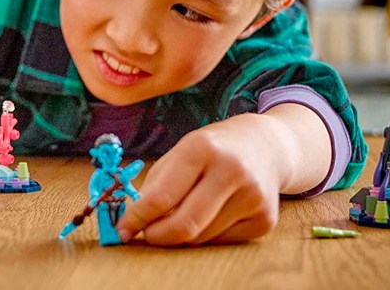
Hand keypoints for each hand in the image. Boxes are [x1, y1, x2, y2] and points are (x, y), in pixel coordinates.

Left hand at [116, 113, 289, 245]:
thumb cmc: (211, 151)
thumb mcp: (179, 153)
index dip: (138, 218)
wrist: (265, 147)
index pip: (162, 197)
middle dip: (157, 236)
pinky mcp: (266, 219)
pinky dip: (206, 234)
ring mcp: (253, 196)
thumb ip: (156, 187)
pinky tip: (211, 215)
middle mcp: (231, 171)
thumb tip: (135, 223)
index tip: (123, 229)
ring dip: (181, 235)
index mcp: (202, 148)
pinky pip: (221, 241)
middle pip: (184, 225)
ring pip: (201, 238)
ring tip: (180, 217)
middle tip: (146, 235)